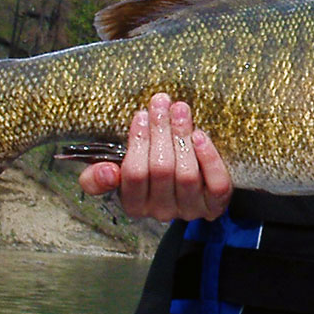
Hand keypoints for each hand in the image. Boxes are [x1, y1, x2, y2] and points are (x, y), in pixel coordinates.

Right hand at [77, 93, 231, 221]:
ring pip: (187, 175)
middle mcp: (161, 211)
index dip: (138, 143)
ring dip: (183, 137)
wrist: (190, 183)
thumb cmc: (148, 170)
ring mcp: (190, 209)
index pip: (134, 175)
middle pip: (161, 170)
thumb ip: (98, 176)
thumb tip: (106, 171)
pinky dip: (209, 159)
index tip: (141, 114)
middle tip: (161, 102)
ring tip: (180, 110)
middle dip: (160, 131)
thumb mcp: (118, 172)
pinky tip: (201, 136)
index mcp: (135, 204)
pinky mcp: (215, 205)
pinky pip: (215, 185)